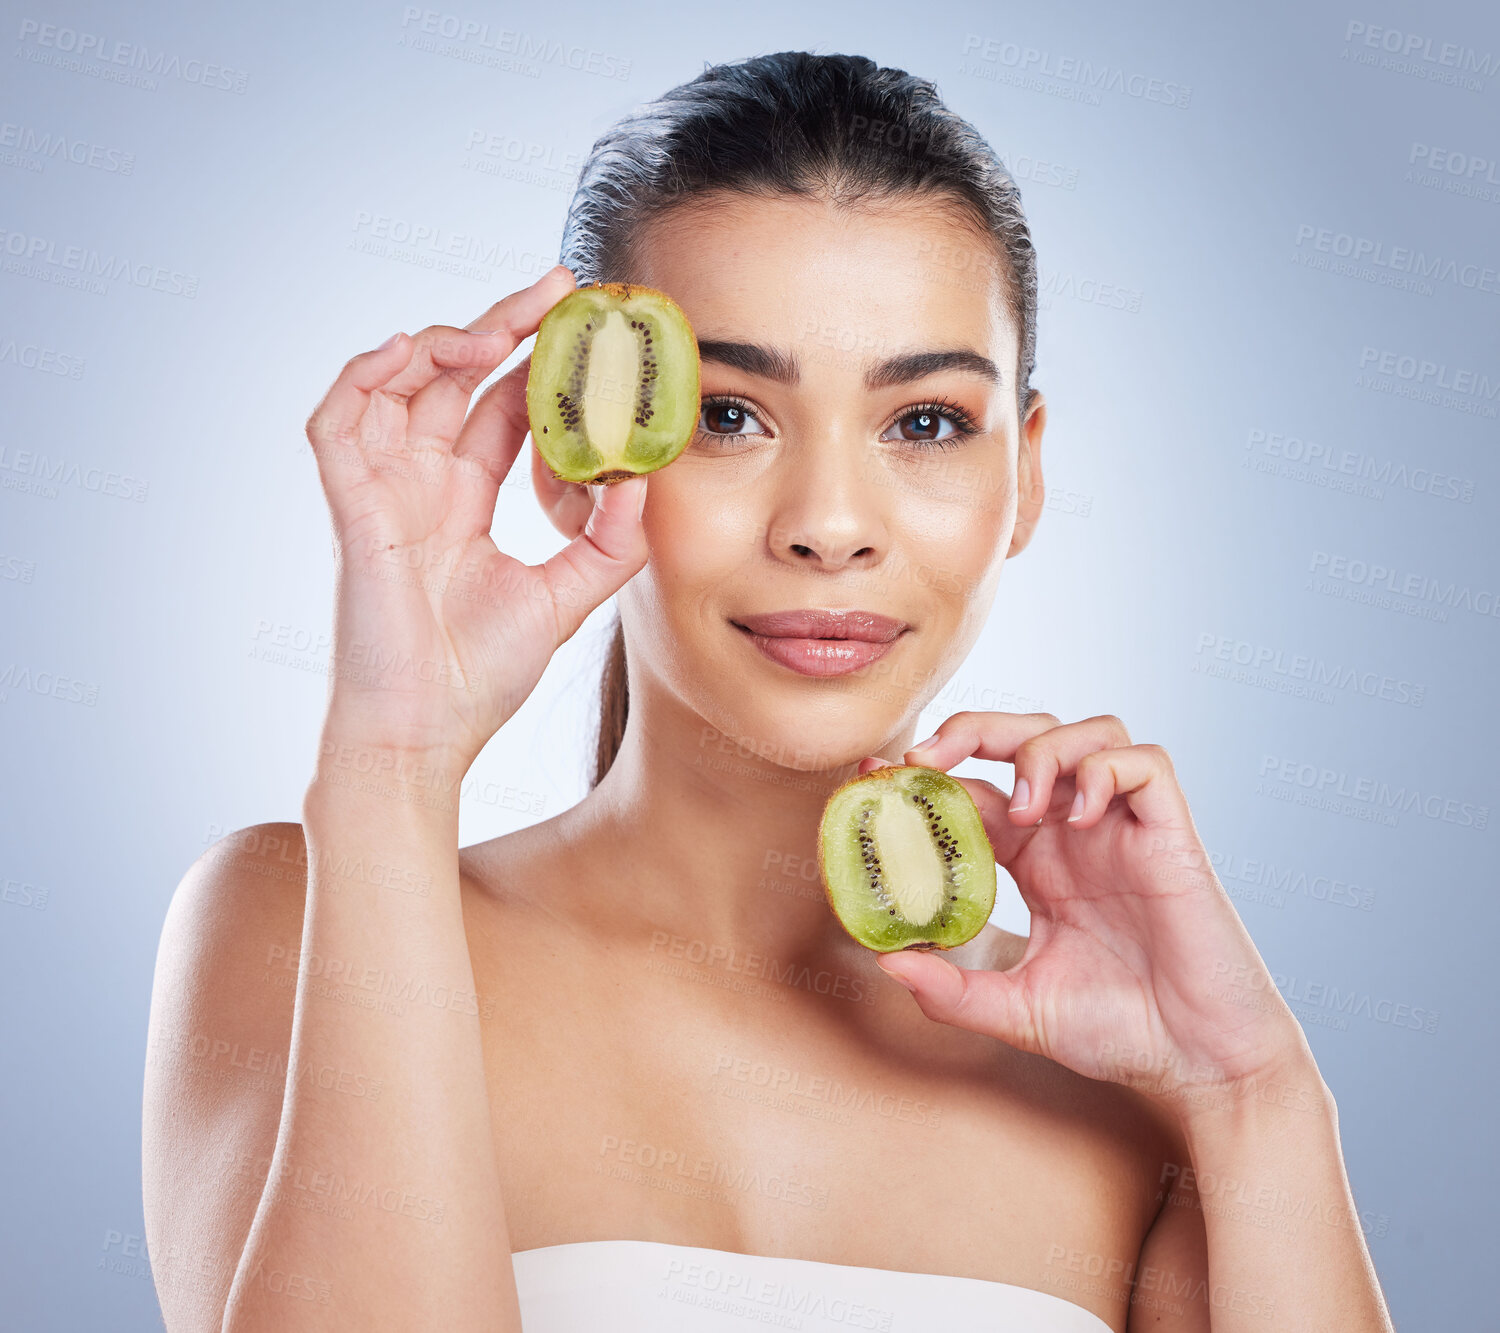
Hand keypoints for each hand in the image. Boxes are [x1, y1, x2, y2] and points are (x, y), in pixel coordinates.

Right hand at [304, 265, 648, 766]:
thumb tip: (647, 476)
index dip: (539, 364)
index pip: (502, 409)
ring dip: (446, 343)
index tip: (588, 329)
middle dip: (502, 328)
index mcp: (464, 501)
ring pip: (397, 384)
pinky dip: (364, 376)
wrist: (424, 737)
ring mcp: (383, 492)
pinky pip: (338, 421)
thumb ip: (609, 542)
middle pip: (455, 380)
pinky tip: (412, 350)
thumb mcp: (568, 598)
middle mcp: (421, 485)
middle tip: (558, 291)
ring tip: (503, 327)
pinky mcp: (352, 508)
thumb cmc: (479, 679)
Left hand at [870, 712, 1316, 1117]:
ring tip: (1024, 810)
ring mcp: (1124, 829)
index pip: (975, 789)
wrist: (1200, 1063)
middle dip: (971, 730)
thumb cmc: (1119, 1031)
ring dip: (1042, 750)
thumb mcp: (1016, 1010)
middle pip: (1024, 736)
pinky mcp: (1171, 836)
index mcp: (1034, 860)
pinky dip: (1106, 770)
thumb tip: (885, 961)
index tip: (876, 778)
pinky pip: (1147, 764)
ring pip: (1087, 732)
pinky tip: (1081, 816)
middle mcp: (1075, 832)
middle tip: (924, 759)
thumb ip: (952, 991)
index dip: (926, 775)